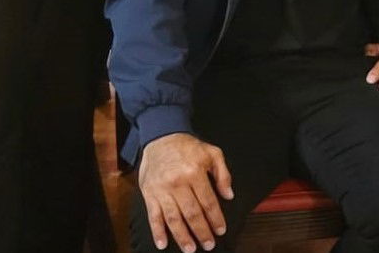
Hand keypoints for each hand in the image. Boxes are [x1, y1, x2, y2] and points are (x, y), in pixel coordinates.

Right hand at [137, 132, 233, 252]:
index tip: (220, 230)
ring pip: (173, 218)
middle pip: (192, 213)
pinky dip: (157, 231)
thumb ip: (223, 174)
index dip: (215, 218)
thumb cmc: (188, 147)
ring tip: (190, 249)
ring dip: (182, 236)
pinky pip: (153, 216)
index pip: (208, 202)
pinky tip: (163, 243)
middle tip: (208, 244)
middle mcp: (178, 183)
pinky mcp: (149, 193)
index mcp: (195, 172)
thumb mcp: (212, 153)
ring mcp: (162, 189)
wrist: (161, 137)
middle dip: (202, 231)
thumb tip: (229, 195)